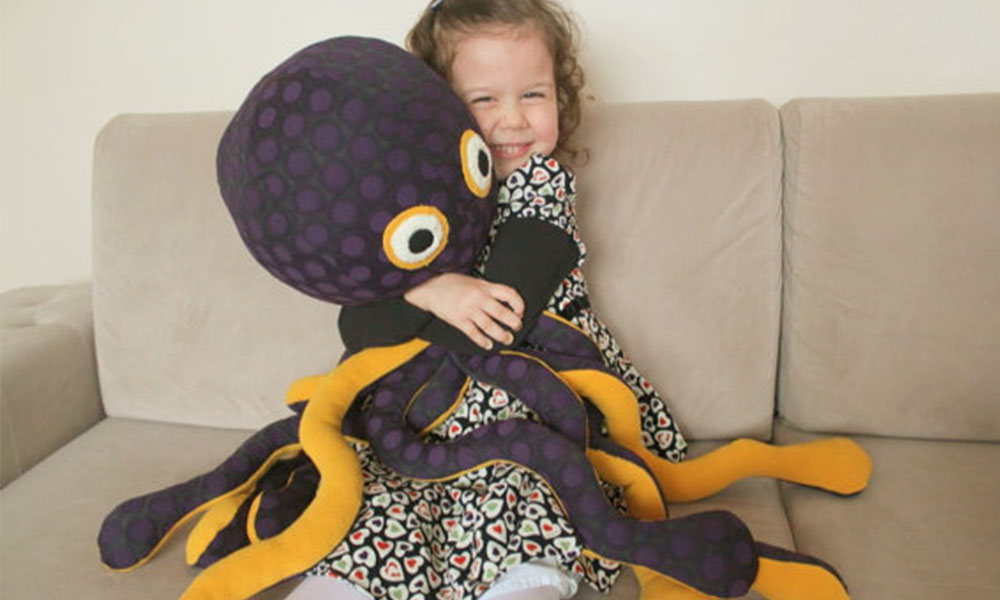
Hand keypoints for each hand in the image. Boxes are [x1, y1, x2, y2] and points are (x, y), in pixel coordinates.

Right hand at [404, 273, 523, 349]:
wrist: (430, 288)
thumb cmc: (452, 283)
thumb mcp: (473, 281)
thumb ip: (487, 290)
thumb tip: (504, 301)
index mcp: (484, 287)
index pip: (509, 294)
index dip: (519, 304)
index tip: (520, 311)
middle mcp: (478, 298)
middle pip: (502, 313)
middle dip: (514, 322)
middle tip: (517, 327)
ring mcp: (468, 310)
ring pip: (490, 326)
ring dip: (501, 335)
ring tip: (507, 339)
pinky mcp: (458, 320)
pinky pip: (474, 334)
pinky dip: (483, 341)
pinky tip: (488, 344)